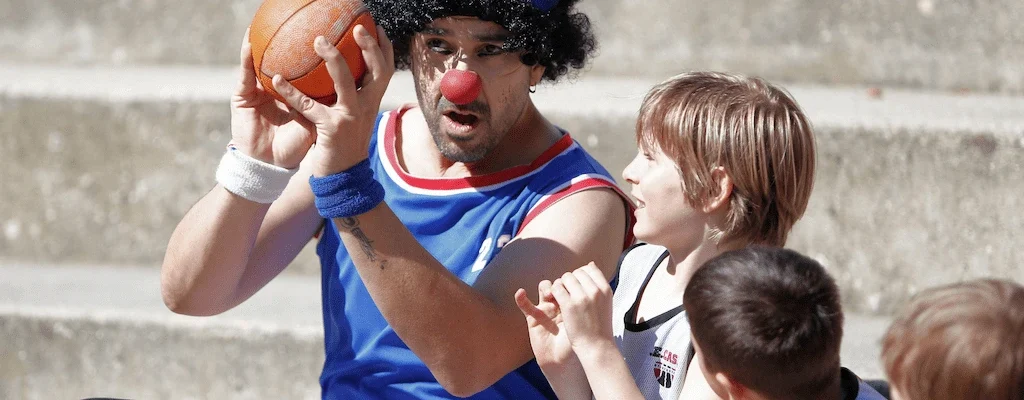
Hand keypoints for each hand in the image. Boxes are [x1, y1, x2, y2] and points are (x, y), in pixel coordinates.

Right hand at [230, 28, 316, 168]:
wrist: (269, 165)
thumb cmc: (294, 145)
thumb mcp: (316, 122)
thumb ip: (329, 105)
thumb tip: (356, 89)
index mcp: (297, 90)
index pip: (304, 65)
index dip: (313, 48)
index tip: (326, 29)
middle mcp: (279, 85)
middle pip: (284, 56)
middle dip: (292, 37)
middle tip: (307, 21)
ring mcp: (259, 88)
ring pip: (263, 59)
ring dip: (265, 40)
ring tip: (267, 20)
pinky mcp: (242, 96)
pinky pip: (245, 74)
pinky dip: (247, 58)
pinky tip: (249, 43)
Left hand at [272, 25, 394, 176]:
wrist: (344, 177)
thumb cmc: (345, 145)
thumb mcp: (356, 119)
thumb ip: (354, 98)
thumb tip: (346, 74)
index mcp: (372, 102)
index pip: (386, 70)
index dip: (385, 48)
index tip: (377, 27)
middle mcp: (367, 107)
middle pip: (377, 71)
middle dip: (369, 47)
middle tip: (358, 27)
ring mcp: (350, 117)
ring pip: (346, 82)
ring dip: (333, 59)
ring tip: (319, 41)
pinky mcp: (331, 129)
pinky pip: (308, 106)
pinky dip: (291, 92)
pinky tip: (276, 79)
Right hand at [515, 280, 577, 369]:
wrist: (564, 363)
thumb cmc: (577, 345)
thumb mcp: (584, 323)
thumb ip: (586, 305)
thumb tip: (592, 289)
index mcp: (575, 304)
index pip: (573, 283)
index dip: (573, 280)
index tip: (577, 284)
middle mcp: (561, 304)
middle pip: (560, 282)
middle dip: (562, 282)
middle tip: (565, 290)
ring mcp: (547, 309)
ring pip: (544, 288)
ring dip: (547, 286)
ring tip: (549, 293)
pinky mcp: (534, 318)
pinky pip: (525, 306)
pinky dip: (521, 299)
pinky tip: (520, 293)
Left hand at [549, 262, 614, 352]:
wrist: (597, 347)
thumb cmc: (599, 325)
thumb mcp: (605, 301)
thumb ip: (597, 283)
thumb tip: (590, 263)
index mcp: (605, 288)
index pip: (589, 268)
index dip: (581, 276)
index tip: (579, 288)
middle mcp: (595, 290)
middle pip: (576, 272)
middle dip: (570, 281)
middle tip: (569, 295)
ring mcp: (582, 297)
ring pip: (565, 278)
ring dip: (561, 286)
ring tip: (563, 299)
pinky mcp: (568, 305)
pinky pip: (556, 288)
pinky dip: (554, 293)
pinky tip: (557, 302)